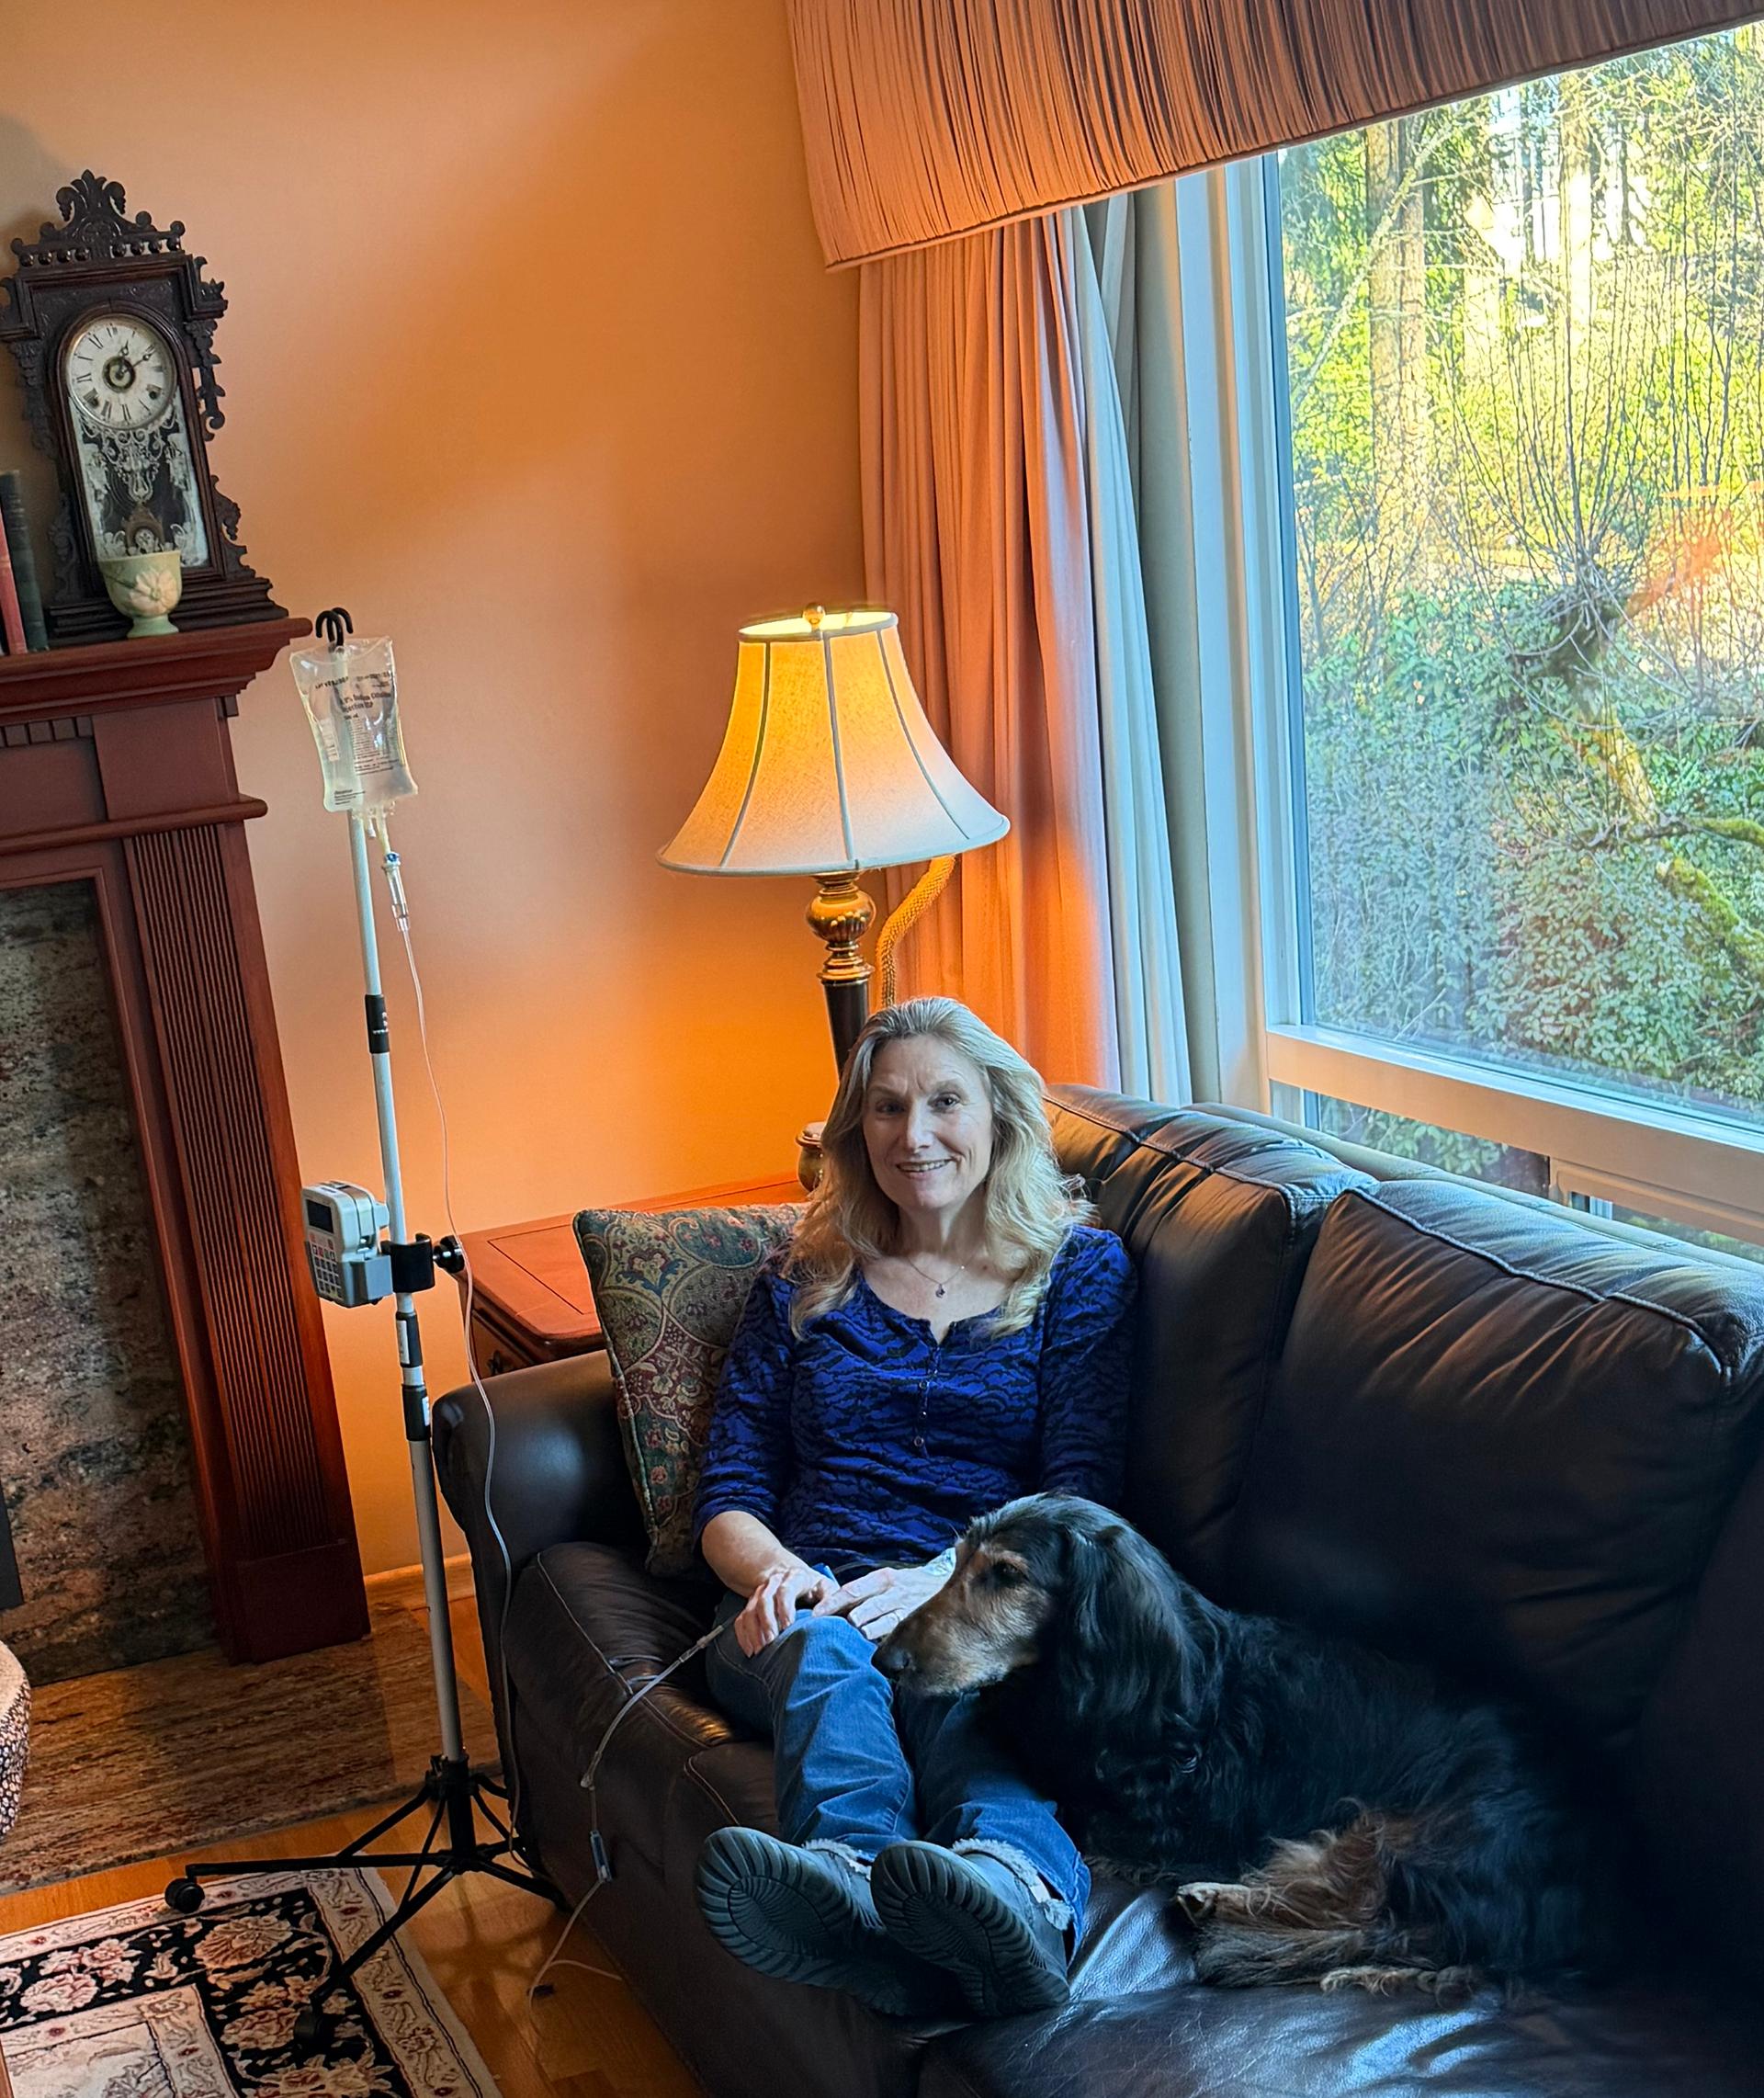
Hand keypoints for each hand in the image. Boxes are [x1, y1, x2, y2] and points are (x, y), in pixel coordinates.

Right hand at [735, 1564, 835, 1654]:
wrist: (801, 1580)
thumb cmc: (818, 1589)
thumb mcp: (829, 1589)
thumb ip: (832, 1600)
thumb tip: (822, 1616)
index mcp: (796, 1577)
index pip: (785, 1590)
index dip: (785, 1609)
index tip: (787, 1628)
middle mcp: (775, 1582)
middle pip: (764, 1600)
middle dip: (766, 1623)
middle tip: (771, 1643)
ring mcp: (761, 1592)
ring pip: (750, 1610)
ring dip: (753, 1632)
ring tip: (761, 1651)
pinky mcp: (753, 1605)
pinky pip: (742, 1618)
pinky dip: (743, 1635)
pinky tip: (750, 1650)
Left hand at [812, 1561, 949, 1642]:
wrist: (942, 1585)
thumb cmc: (904, 1586)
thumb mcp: (886, 1582)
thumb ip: (863, 1594)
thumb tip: (831, 1609)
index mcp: (882, 1578)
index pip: (851, 1590)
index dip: (832, 1603)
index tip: (814, 1615)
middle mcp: (893, 1591)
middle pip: (863, 1608)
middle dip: (844, 1621)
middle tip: (825, 1631)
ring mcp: (906, 1608)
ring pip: (879, 1623)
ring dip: (863, 1633)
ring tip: (848, 1640)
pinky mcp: (916, 1623)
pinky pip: (896, 1635)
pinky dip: (882, 1643)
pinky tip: (871, 1653)